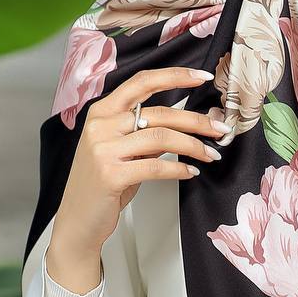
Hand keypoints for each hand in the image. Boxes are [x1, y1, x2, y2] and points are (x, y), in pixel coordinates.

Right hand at [48, 66, 231, 280]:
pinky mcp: (111, 174)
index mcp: (102, 112)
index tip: (203, 77)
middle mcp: (100, 126)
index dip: (175, 76)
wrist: (77, 219)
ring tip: (210, 154)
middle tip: (220, 129)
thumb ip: (143, 131)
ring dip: (193, 146)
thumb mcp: (119, 148)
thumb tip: (185, 121)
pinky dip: (179, 168)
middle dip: (197, 121)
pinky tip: (190, 171)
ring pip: (161, 138)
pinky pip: (156, 166)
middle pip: (160, 113)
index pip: (142, 82)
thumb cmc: (101, 182)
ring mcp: (103, 149)